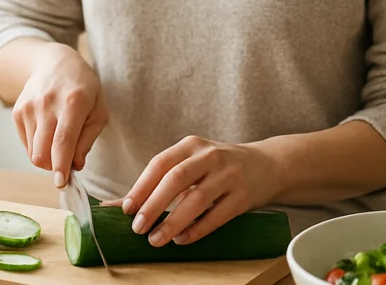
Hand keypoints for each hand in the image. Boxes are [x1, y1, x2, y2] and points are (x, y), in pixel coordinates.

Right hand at [12, 44, 108, 187]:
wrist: (55, 62)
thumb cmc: (83, 88)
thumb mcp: (98, 110)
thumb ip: (88, 139)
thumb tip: (75, 165)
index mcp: (73, 103)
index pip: (63, 141)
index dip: (61, 165)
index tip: (61, 182)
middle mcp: (47, 104)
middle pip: (42, 152)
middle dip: (54, 167)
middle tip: (66, 162)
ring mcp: (29, 107)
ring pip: (32, 152)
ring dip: (46, 157)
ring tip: (58, 142)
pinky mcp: (17, 111)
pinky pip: (26, 143)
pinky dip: (37, 147)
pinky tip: (47, 131)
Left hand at [102, 135, 280, 247]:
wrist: (268, 164)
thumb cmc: (219, 166)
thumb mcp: (194, 162)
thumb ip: (163, 179)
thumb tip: (117, 205)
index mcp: (191, 145)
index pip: (160, 163)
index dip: (141, 186)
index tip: (126, 208)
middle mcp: (210, 156)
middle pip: (176, 179)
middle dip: (153, 205)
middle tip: (138, 227)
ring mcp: (229, 175)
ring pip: (197, 199)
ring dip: (173, 222)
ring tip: (157, 239)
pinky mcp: (244, 196)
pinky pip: (218, 215)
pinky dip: (198, 229)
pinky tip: (183, 239)